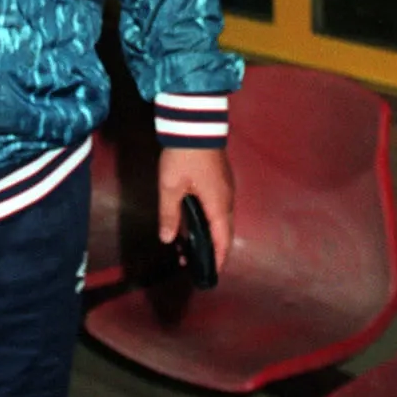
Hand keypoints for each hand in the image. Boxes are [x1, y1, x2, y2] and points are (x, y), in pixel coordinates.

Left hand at [157, 147, 234, 274]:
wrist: (194, 122)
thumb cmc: (183, 157)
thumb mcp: (170, 187)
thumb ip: (169, 215)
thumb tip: (168, 239)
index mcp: (218, 205)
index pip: (222, 241)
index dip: (217, 259)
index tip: (209, 274)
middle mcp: (227, 199)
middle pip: (223, 232)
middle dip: (210, 249)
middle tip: (191, 262)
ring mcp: (226, 188)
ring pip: (220, 219)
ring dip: (208, 234)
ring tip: (187, 245)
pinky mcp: (221, 179)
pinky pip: (218, 207)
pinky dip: (208, 220)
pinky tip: (193, 221)